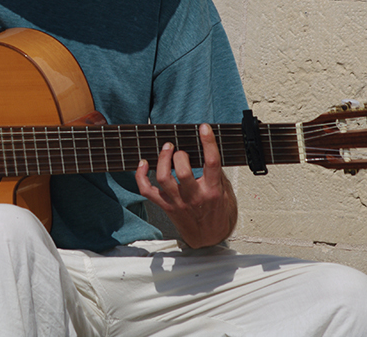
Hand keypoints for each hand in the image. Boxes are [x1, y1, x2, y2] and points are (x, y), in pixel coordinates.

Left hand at [134, 123, 236, 247]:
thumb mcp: (226, 193)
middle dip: (180, 154)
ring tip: (167, 149)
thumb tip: (207, 151)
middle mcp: (194, 197)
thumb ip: (216, 173)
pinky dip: (140, 175)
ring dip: (162, 159)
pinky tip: (143, 164)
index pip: (212, 163)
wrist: (208, 239)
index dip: (208, 143)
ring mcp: (177, 202)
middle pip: (183, 171)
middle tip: (180, 149)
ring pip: (163, 178)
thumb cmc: (218, 214)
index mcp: (212, 191)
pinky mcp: (165, 206)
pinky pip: (147, 190)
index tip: (204, 128)